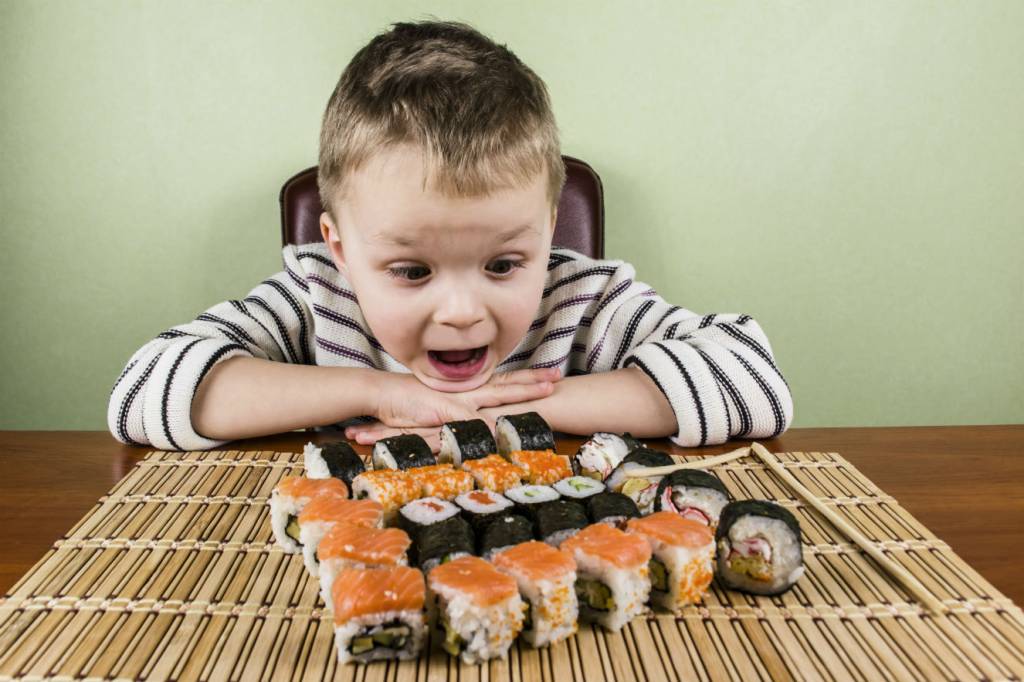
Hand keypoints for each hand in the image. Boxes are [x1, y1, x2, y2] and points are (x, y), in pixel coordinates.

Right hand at [346, 367, 560, 449]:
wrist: (381, 393)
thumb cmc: (406, 401)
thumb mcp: (438, 412)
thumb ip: (459, 418)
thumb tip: (481, 426)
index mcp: (468, 392)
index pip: (504, 383)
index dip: (527, 380)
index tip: (550, 376)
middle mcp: (468, 394)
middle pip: (507, 385)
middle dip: (534, 382)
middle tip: (559, 377)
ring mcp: (458, 402)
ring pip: (496, 397)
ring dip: (521, 396)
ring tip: (546, 393)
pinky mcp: (444, 413)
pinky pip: (469, 420)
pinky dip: (486, 425)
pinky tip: (505, 429)